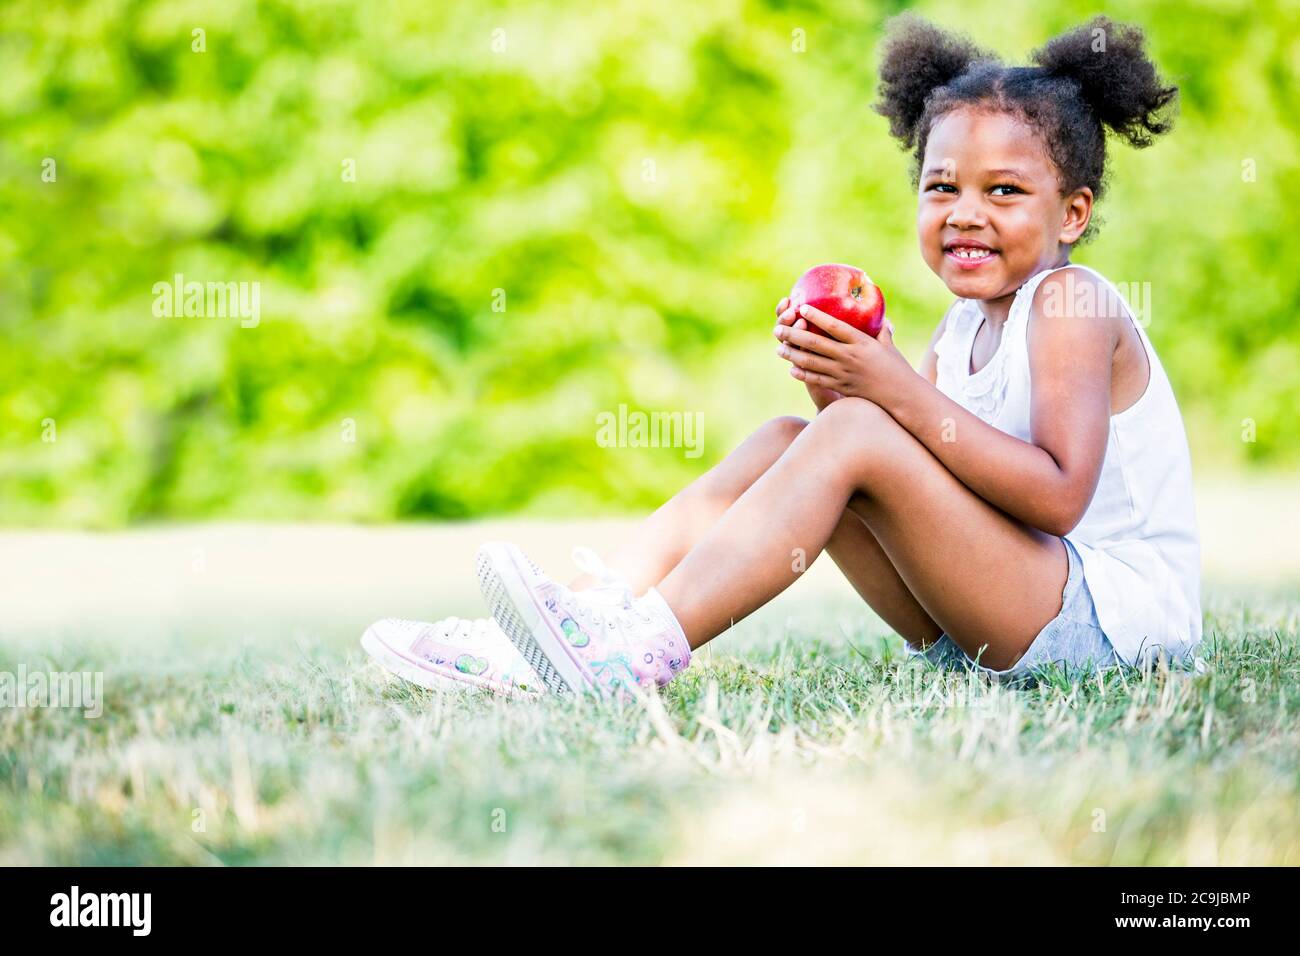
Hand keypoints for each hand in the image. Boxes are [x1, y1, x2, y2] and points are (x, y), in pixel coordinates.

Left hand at [773, 302, 912, 406]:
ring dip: (793, 355)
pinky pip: (818, 380)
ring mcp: (843, 373)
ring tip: (779, 349)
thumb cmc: (896, 368)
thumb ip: (881, 330)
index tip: (803, 307)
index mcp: (861, 342)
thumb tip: (881, 316)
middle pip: (816, 344)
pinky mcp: (841, 387)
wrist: (901, 396)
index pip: (835, 326)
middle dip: (794, 335)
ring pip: (812, 363)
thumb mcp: (888, 345)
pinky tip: (792, 369)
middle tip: (778, 329)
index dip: (817, 317)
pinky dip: (803, 374)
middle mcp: (850, 357)